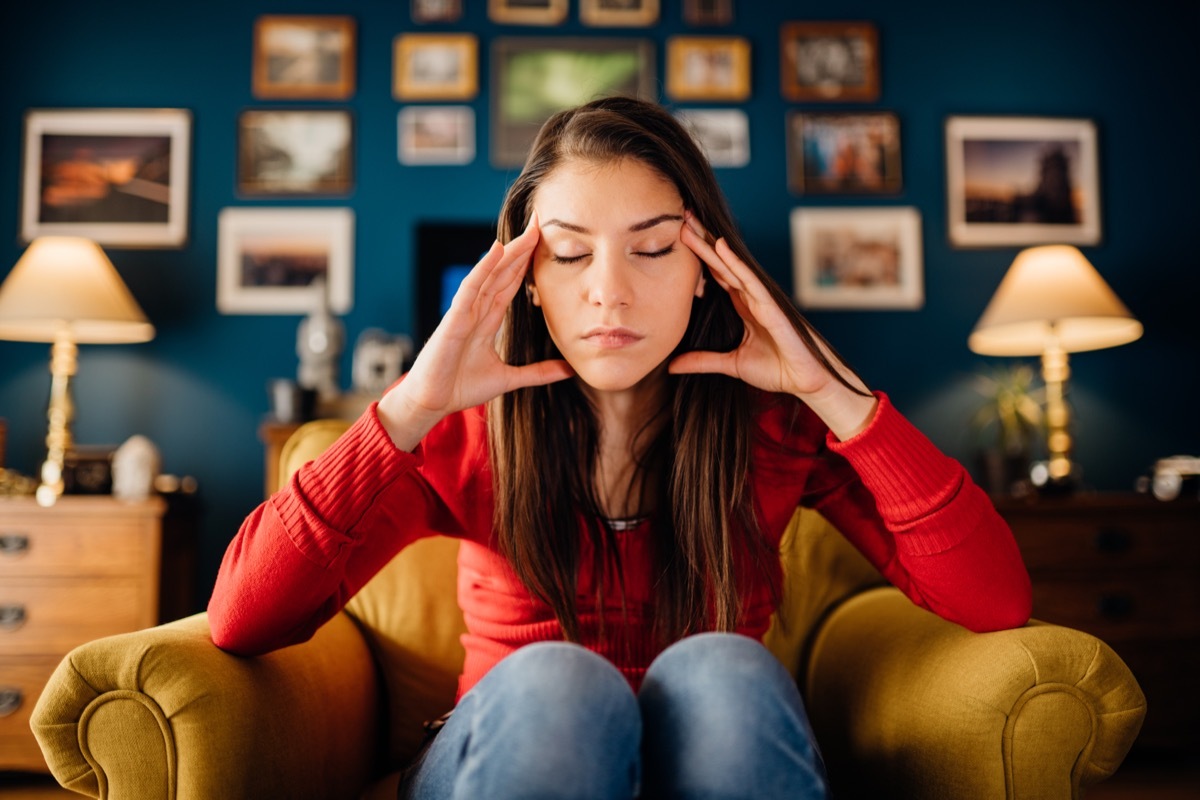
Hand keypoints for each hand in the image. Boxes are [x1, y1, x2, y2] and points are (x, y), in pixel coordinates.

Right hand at [379, 213, 573, 449]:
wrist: (432, 403)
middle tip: (540, 222)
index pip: (511, 284)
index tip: (545, 243)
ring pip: (490, 274)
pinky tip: (496, 250)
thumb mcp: (509, 379)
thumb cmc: (460, 388)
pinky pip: (470, 289)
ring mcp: (464, 312)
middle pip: (503, 272)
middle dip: (522, 248)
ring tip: (527, 230)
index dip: (527, 263)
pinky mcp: (453, 320)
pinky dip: (483, 269)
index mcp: (488, 320)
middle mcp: (477, 310)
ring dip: (508, 252)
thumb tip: (570, 370)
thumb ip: (538, 373)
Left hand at [670, 212, 876, 439]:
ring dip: (710, 244)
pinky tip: (720, 245)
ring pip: (730, 265)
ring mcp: (760, 298)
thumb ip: (702, 361)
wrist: (804, 380)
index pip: (716, 275)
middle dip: (701, 241)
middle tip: (681, 217)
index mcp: (742, 305)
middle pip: (720, 263)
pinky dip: (735, 262)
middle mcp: (750, 296)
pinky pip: (749, 279)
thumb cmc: (775, 369)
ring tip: (691, 222)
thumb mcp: (730, 364)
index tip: (678, 238)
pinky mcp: (770, 305)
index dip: (698, 257)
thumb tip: (672, 366)